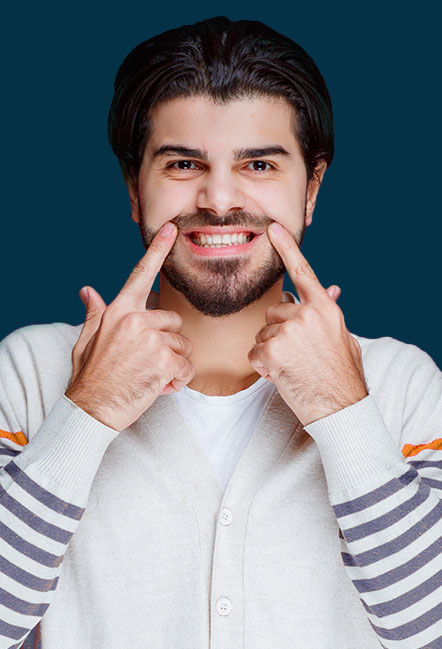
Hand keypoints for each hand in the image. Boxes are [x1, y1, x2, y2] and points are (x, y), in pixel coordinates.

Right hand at [65, 222, 194, 431]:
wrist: (92, 409)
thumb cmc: (90, 376)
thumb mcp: (87, 340)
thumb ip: (95, 314)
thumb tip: (88, 290)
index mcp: (118, 311)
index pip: (140, 275)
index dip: (157, 250)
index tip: (170, 230)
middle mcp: (135, 320)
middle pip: (173, 323)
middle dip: (167, 345)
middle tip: (147, 363)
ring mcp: (151, 340)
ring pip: (183, 346)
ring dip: (173, 364)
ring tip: (150, 376)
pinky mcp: (164, 361)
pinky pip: (186, 367)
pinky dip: (177, 381)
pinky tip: (158, 386)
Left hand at [248, 223, 367, 425]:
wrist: (341, 406)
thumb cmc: (342, 375)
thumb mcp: (342, 337)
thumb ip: (328, 312)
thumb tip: (330, 288)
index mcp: (325, 309)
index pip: (303, 272)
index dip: (286, 249)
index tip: (273, 229)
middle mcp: (307, 314)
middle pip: (274, 312)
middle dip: (277, 332)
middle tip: (295, 355)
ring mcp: (289, 331)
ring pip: (262, 334)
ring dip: (270, 352)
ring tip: (292, 367)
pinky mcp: (273, 349)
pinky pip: (254, 353)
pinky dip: (263, 367)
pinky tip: (281, 375)